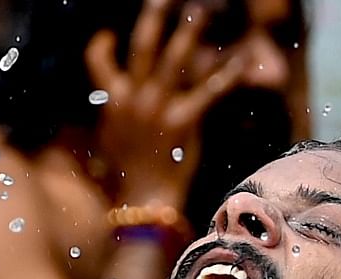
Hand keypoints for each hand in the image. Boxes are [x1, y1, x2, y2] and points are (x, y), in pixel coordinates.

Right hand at [85, 0, 246, 207]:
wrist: (140, 197)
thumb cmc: (124, 175)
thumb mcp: (110, 140)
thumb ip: (115, 117)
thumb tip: (116, 107)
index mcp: (113, 101)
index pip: (99, 61)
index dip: (101, 45)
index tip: (106, 34)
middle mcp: (135, 97)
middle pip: (142, 47)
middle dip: (152, 19)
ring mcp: (159, 106)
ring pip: (174, 59)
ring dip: (188, 33)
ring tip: (199, 11)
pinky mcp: (184, 119)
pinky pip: (209, 90)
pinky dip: (226, 73)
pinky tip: (242, 59)